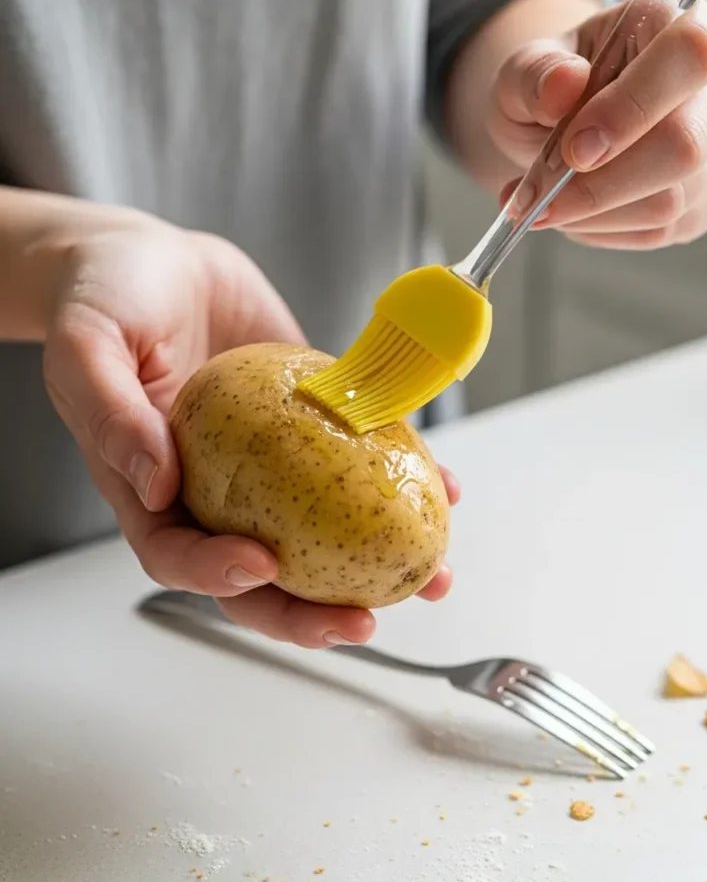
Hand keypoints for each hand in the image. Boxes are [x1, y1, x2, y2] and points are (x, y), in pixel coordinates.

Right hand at [43, 211, 457, 646]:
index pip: (178, 555)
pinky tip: (443, 489)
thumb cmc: (106, 300)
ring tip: (429, 577)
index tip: (263, 565)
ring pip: (319, 535)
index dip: (217, 576)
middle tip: (360, 620)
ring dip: (374, 566)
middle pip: (259, 574)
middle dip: (311, 610)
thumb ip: (112, 414)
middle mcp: (213, 492)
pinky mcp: (310, 433)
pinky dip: (399, 483)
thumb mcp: (87, 347)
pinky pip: (356, 468)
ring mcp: (267, 470)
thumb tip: (155, 484)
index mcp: (149, 490)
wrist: (160, 261)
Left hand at [488, 0, 706, 247]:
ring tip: (540, 201)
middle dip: (599, 186)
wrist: (557, 132)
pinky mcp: (698, 205)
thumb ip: (534, 76)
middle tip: (537, 199)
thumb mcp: (523, 73)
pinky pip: (651, 233)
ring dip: (587, 215)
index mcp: (667, 28)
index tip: (572, 150)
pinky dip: (597, 230)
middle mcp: (706, 89)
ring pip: (665, 203)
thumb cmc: (548, 94)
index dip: (630, 110)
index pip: (686, 56)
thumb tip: (561, 87)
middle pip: (683, 147)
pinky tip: (570, 211)